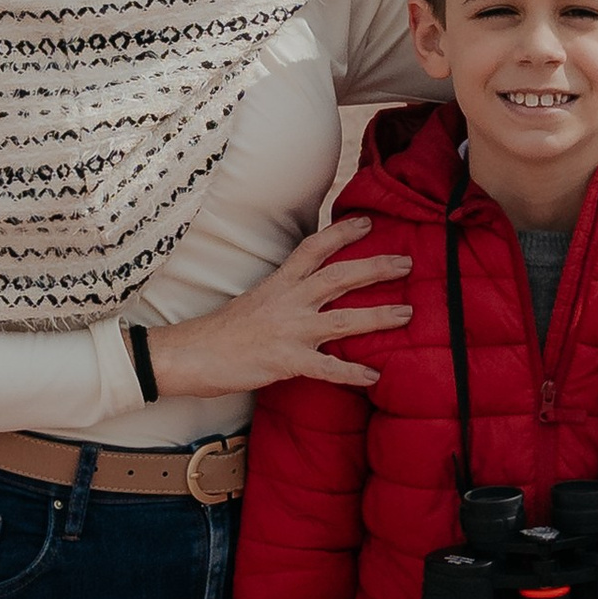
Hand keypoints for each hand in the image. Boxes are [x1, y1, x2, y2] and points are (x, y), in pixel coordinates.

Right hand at [145, 220, 412, 397]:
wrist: (190, 355)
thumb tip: (307, 295)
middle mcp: (288, 301)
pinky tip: (374, 376)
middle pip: (339, 277)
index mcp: (278, 283)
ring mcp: (288, 331)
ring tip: (407, 315)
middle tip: (407, 263)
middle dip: (375, 268)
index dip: (342, 233)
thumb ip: (283, 295)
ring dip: (378, 317)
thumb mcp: (254, 301)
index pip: (313, 248)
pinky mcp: (286, 361)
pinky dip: (352, 373)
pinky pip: (327, 368)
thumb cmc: (220, 332)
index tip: (368, 223)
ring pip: (343, 320)